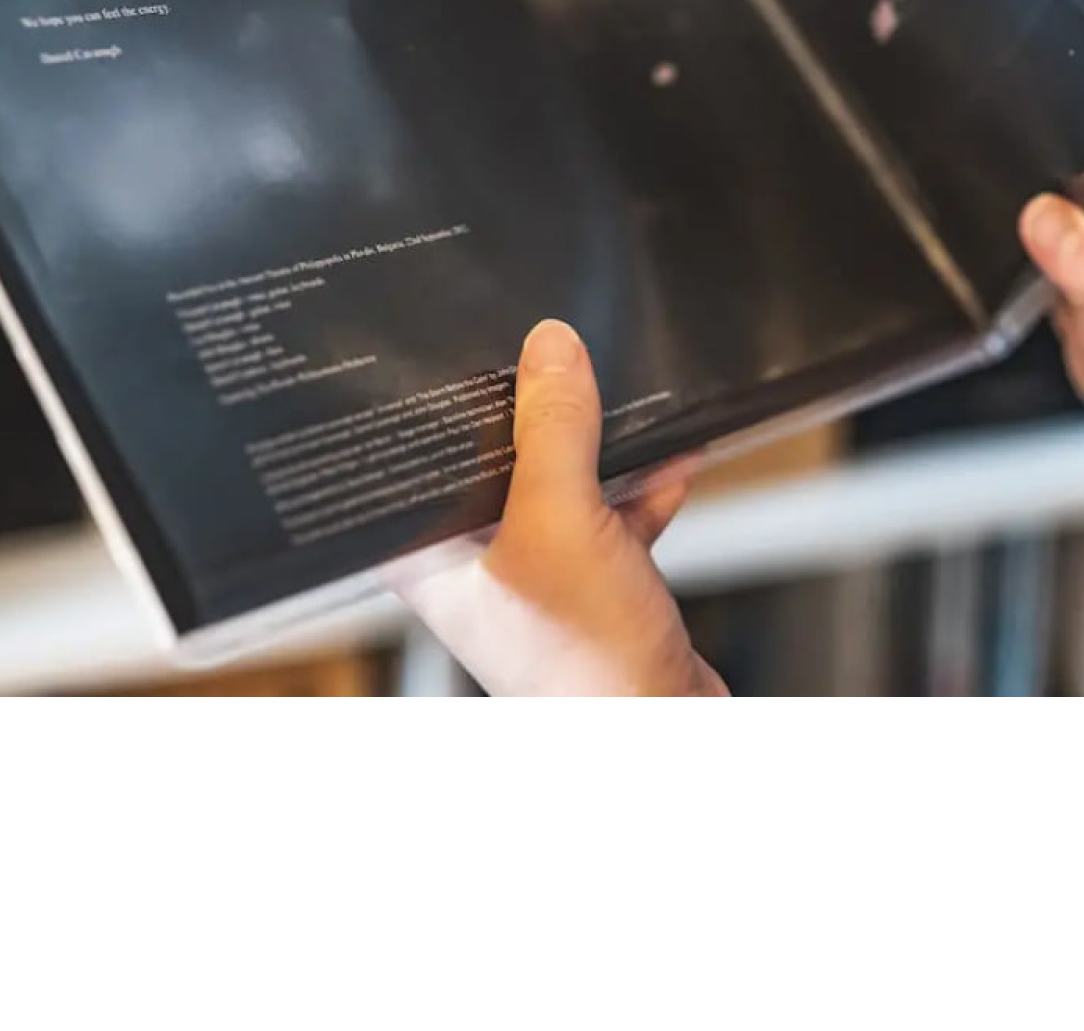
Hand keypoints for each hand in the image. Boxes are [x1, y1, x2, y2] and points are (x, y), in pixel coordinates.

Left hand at [391, 321, 725, 695]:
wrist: (665, 738)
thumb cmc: (584, 664)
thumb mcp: (562, 520)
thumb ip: (553, 429)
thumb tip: (549, 346)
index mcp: (429, 555)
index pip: (409, 457)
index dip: (427, 402)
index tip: (450, 345)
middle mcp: (472, 563)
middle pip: (491, 458)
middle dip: (529, 409)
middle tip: (546, 351)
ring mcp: (535, 573)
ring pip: (555, 478)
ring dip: (594, 442)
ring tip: (616, 393)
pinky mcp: (593, 584)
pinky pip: (611, 510)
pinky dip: (640, 483)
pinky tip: (674, 456)